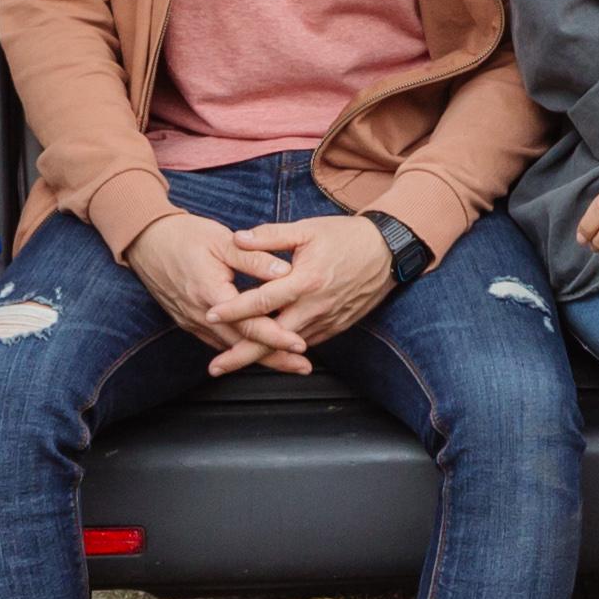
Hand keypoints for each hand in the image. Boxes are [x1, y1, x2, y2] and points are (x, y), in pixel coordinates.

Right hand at [127, 212, 290, 371]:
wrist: (147, 241)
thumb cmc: (185, 237)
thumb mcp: (222, 240)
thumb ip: (254, 257)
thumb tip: (285, 270)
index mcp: (211, 294)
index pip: (248, 324)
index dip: (276, 336)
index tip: (299, 344)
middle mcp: (200, 315)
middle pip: (242, 345)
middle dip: (274, 358)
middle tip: (303, 367)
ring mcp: (192, 322)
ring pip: (230, 348)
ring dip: (259, 358)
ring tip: (288, 364)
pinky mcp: (189, 322)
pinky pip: (218, 342)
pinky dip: (239, 350)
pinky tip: (257, 352)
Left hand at [229, 211, 403, 358]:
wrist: (388, 253)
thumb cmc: (346, 238)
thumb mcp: (307, 230)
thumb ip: (270, 236)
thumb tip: (237, 238)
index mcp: (304, 282)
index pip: (261, 301)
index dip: (233, 311)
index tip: (210, 316)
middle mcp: (314, 307)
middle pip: (272, 338)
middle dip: (241, 355)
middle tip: (215, 367)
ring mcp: (326, 321)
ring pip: (287, 345)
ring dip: (261, 356)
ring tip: (233, 362)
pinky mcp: (335, 327)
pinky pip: (305, 342)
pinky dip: (284, 349)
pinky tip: (267, 352)